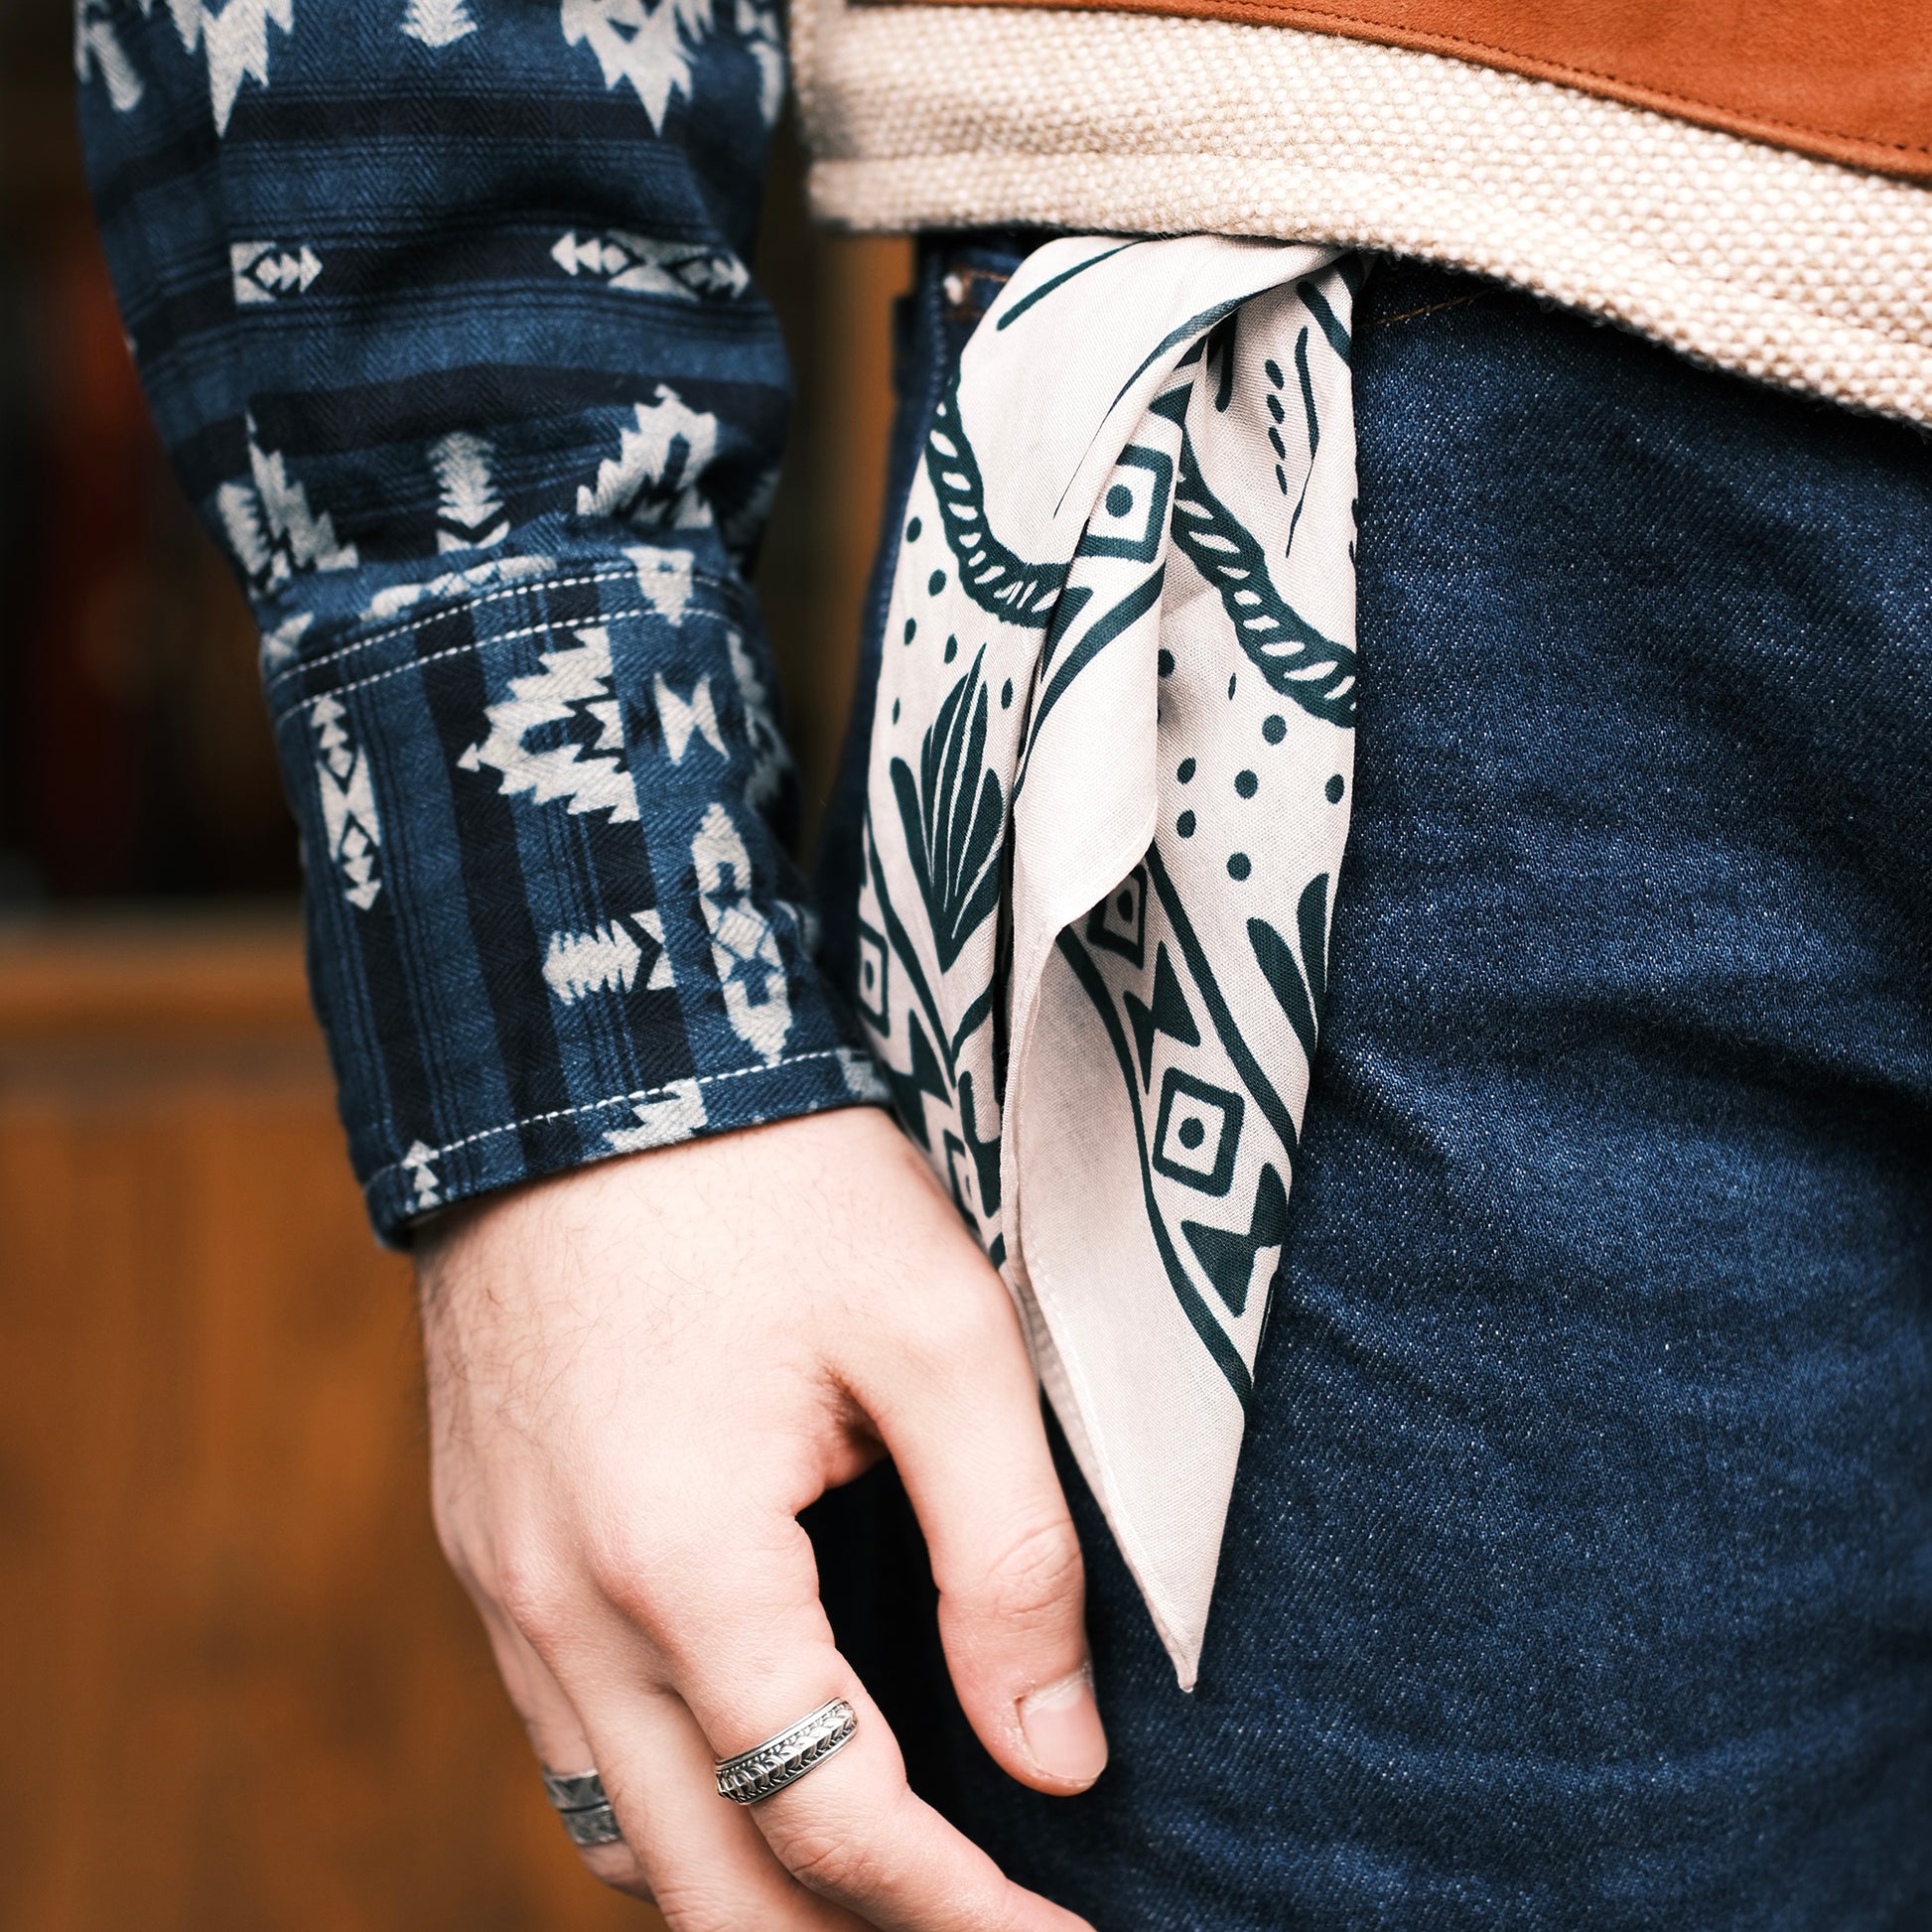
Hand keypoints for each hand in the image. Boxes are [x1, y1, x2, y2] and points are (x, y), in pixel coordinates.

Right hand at [416, 1106, 1103, 1930]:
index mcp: (682, 1564)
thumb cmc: (775, 1178)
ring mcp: (500, 1585)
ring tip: (886, 1870)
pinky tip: (757, 1756)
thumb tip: (1058, 1760)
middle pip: (704, 1885)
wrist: (587, 1062)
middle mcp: (559, 1610)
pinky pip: (569, 1742)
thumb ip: (1009, 1558)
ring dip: (752, 1885)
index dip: (959, 1915)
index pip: (831, 1824)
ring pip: (620, 1833)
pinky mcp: (484, 1546)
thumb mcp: (937, 1333)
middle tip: (984, 1928)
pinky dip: (671, 1798)